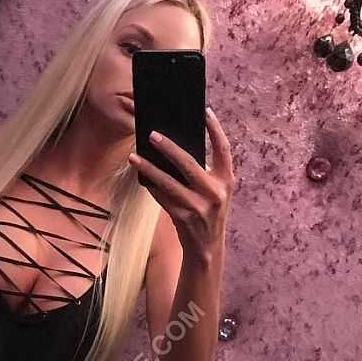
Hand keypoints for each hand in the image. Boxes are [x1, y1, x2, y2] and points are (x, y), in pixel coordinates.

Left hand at [128, 106, 233, 262]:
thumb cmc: (209, 214)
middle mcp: (215, 193)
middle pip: (189, 163)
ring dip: (149, 168)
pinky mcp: (182, 218)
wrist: (207, 249)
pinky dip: (150, 186)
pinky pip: (161, 197)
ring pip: (168, 182)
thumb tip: (174, 148)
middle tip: (152, 134)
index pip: (224, 148)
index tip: (204, 111)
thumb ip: (204, 173)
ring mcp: (198, 207)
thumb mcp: (215, 192)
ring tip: (134, 156)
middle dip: (168, 147)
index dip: (215, 129)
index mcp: (227, 181)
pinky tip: (140, 175)